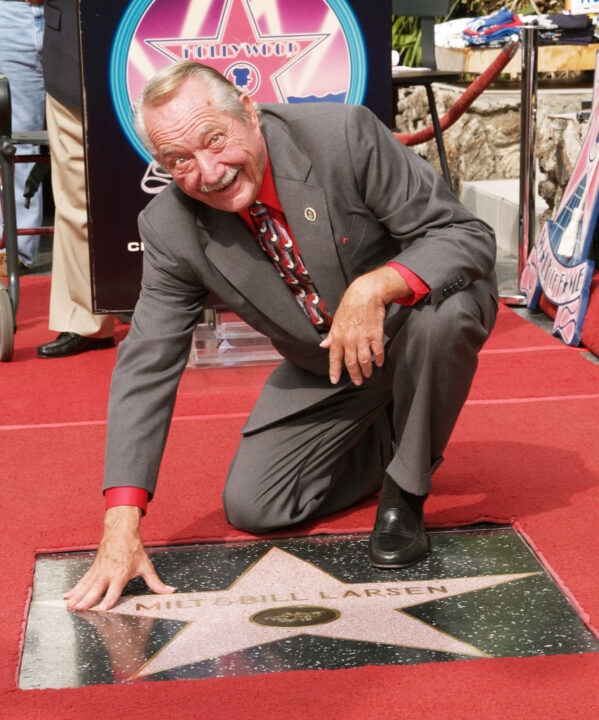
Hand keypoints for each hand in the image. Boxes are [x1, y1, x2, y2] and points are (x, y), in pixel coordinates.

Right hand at [64, 506, 174, 611]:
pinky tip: (67, 596)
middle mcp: (108, 572)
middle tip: (79, 609)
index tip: (103, 608)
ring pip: (86, 585)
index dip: (109, 599)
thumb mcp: (146, 565)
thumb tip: (169, 591)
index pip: (115, 589)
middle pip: (96, 588)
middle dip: (88, 600)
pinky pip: (83, 580)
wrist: (121, 532)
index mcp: (121, 573)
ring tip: (70, 606)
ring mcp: (99, 570)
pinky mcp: (93, 568)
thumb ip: (155, 582)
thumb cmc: (133, 549)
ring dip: (77, 596)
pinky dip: (74, 588)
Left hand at [320, 266, 410, 384]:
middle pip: (351, 363)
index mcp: (338, 336)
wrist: (366, 294)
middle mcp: (349, 340)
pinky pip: (377, 352)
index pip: (334, 358)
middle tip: (357, 382)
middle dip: (354, 375)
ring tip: (368, 375)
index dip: (334, 371)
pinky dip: (378, 359)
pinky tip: (379, 363)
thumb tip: (323, 345)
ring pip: (364, 360)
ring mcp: (363, 338)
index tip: (334, 380)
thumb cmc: (350, 305)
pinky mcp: (376, 335)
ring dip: (366, 370)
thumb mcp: (336, 320)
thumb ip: (331, 335)